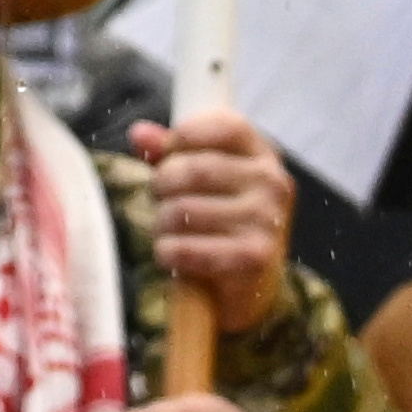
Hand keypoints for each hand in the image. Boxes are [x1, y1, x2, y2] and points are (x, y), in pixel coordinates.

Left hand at [126, 110, 292, 337]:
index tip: (166, 156)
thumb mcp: (200, 178)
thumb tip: (139, 134)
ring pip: (183, 210)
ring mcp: (267, 220)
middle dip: (162, 185)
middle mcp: (272, 182)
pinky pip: (188, 248)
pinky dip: (168, 252)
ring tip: (167, 229)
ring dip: (162, 223)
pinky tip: (170, 254)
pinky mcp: (254, 256)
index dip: (184, 137)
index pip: (226, 125)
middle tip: (160, 200)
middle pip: (195, 169)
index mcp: (262, 154)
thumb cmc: (220, 220)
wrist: (251, 286)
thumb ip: (170, 151)